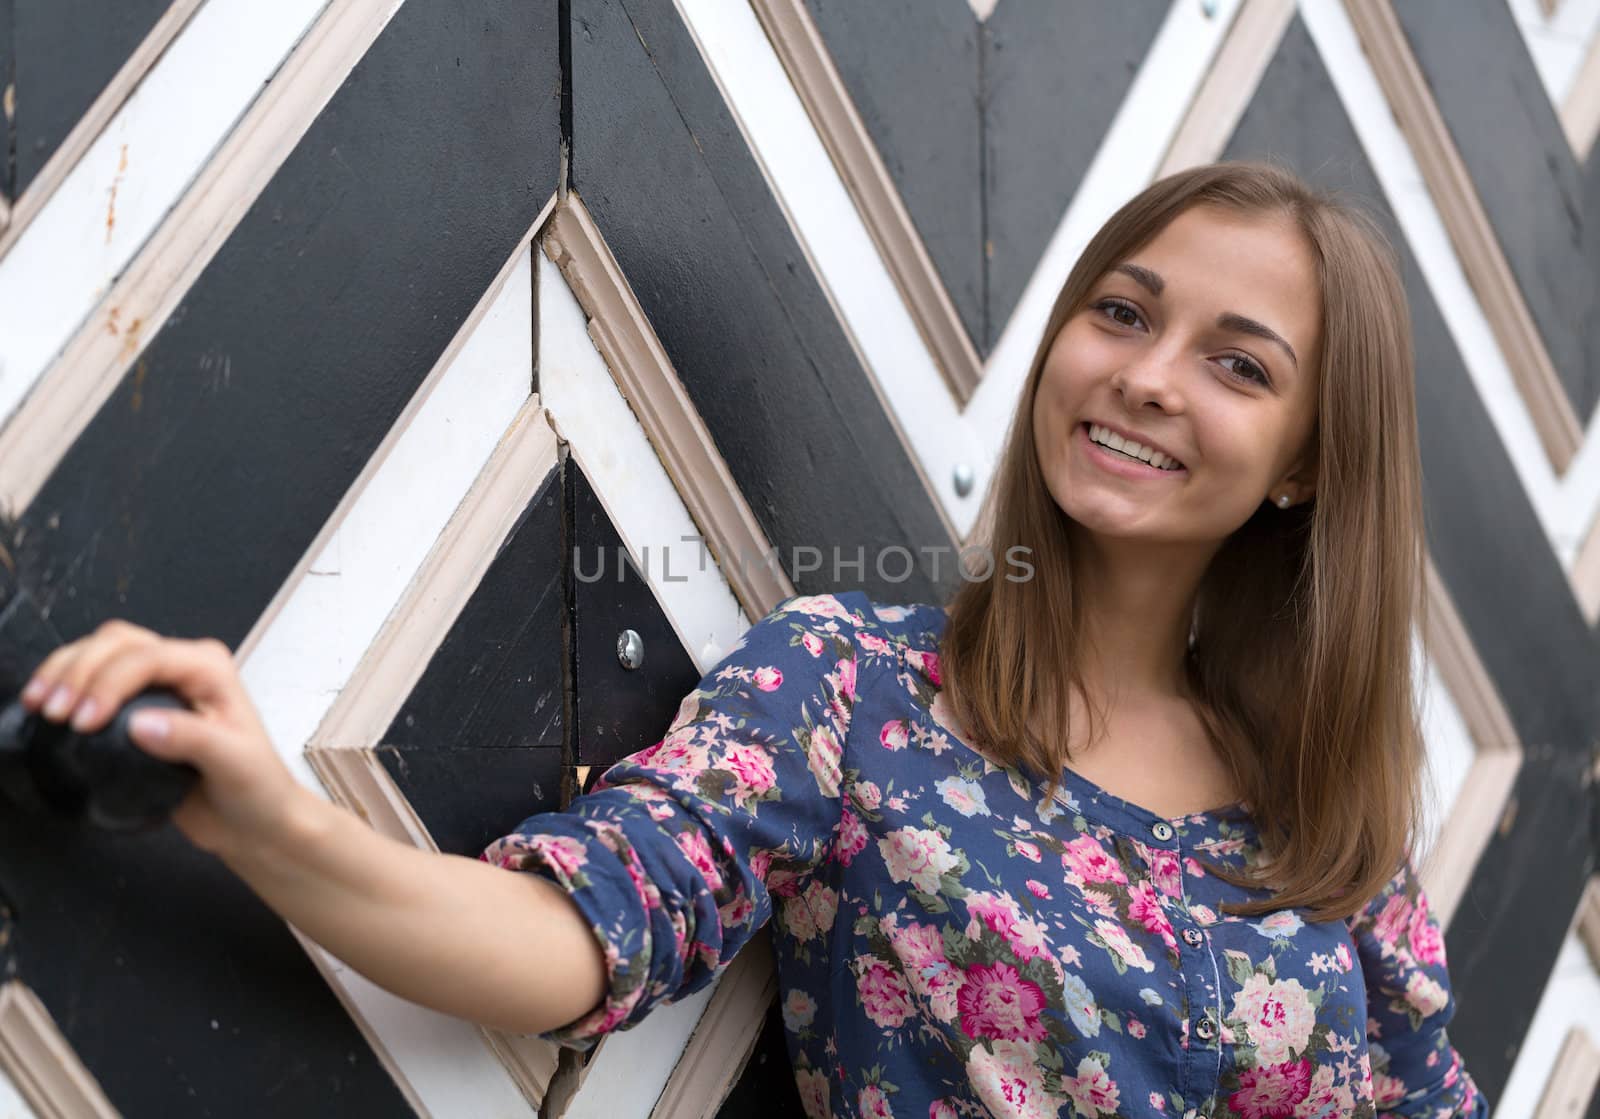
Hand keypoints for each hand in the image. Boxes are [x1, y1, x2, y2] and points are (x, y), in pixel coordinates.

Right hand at [19, 620, 302, 857]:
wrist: (252, 818)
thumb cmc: (254, 787)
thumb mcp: (232, 763)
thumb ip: (190, 739)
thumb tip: (138, 724)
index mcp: (210, 668)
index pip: (149, 657)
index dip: (109, 682)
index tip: (85, 721)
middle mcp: (184, 667)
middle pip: (118, 644)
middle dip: (79, 671)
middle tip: (56, 712)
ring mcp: (159, 683)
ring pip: (101, 653)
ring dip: (65, 672)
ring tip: (41, 704)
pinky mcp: (137, 705)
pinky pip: (95, 679)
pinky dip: (67, 685)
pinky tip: (46, 706)